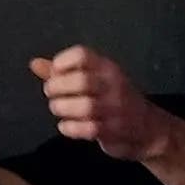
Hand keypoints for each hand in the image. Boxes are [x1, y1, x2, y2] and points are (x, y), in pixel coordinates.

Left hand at [29, 46, 172, 162]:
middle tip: (52, 94)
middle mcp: (113, 85)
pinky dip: (70, 128)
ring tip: (59, 109)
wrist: (150, 130)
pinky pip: (87, 129)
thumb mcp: (95, 81)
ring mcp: (115, 108)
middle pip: (80, 80)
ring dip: (62, 108)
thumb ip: (64, 73)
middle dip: (57, 88)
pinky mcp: (114, 130)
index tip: (55, 73)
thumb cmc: (115, 101)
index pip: (82, 54)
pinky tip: (66, 126)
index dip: (61, 62)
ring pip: (84, 106)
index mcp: (107, 67)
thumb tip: (34, 64)